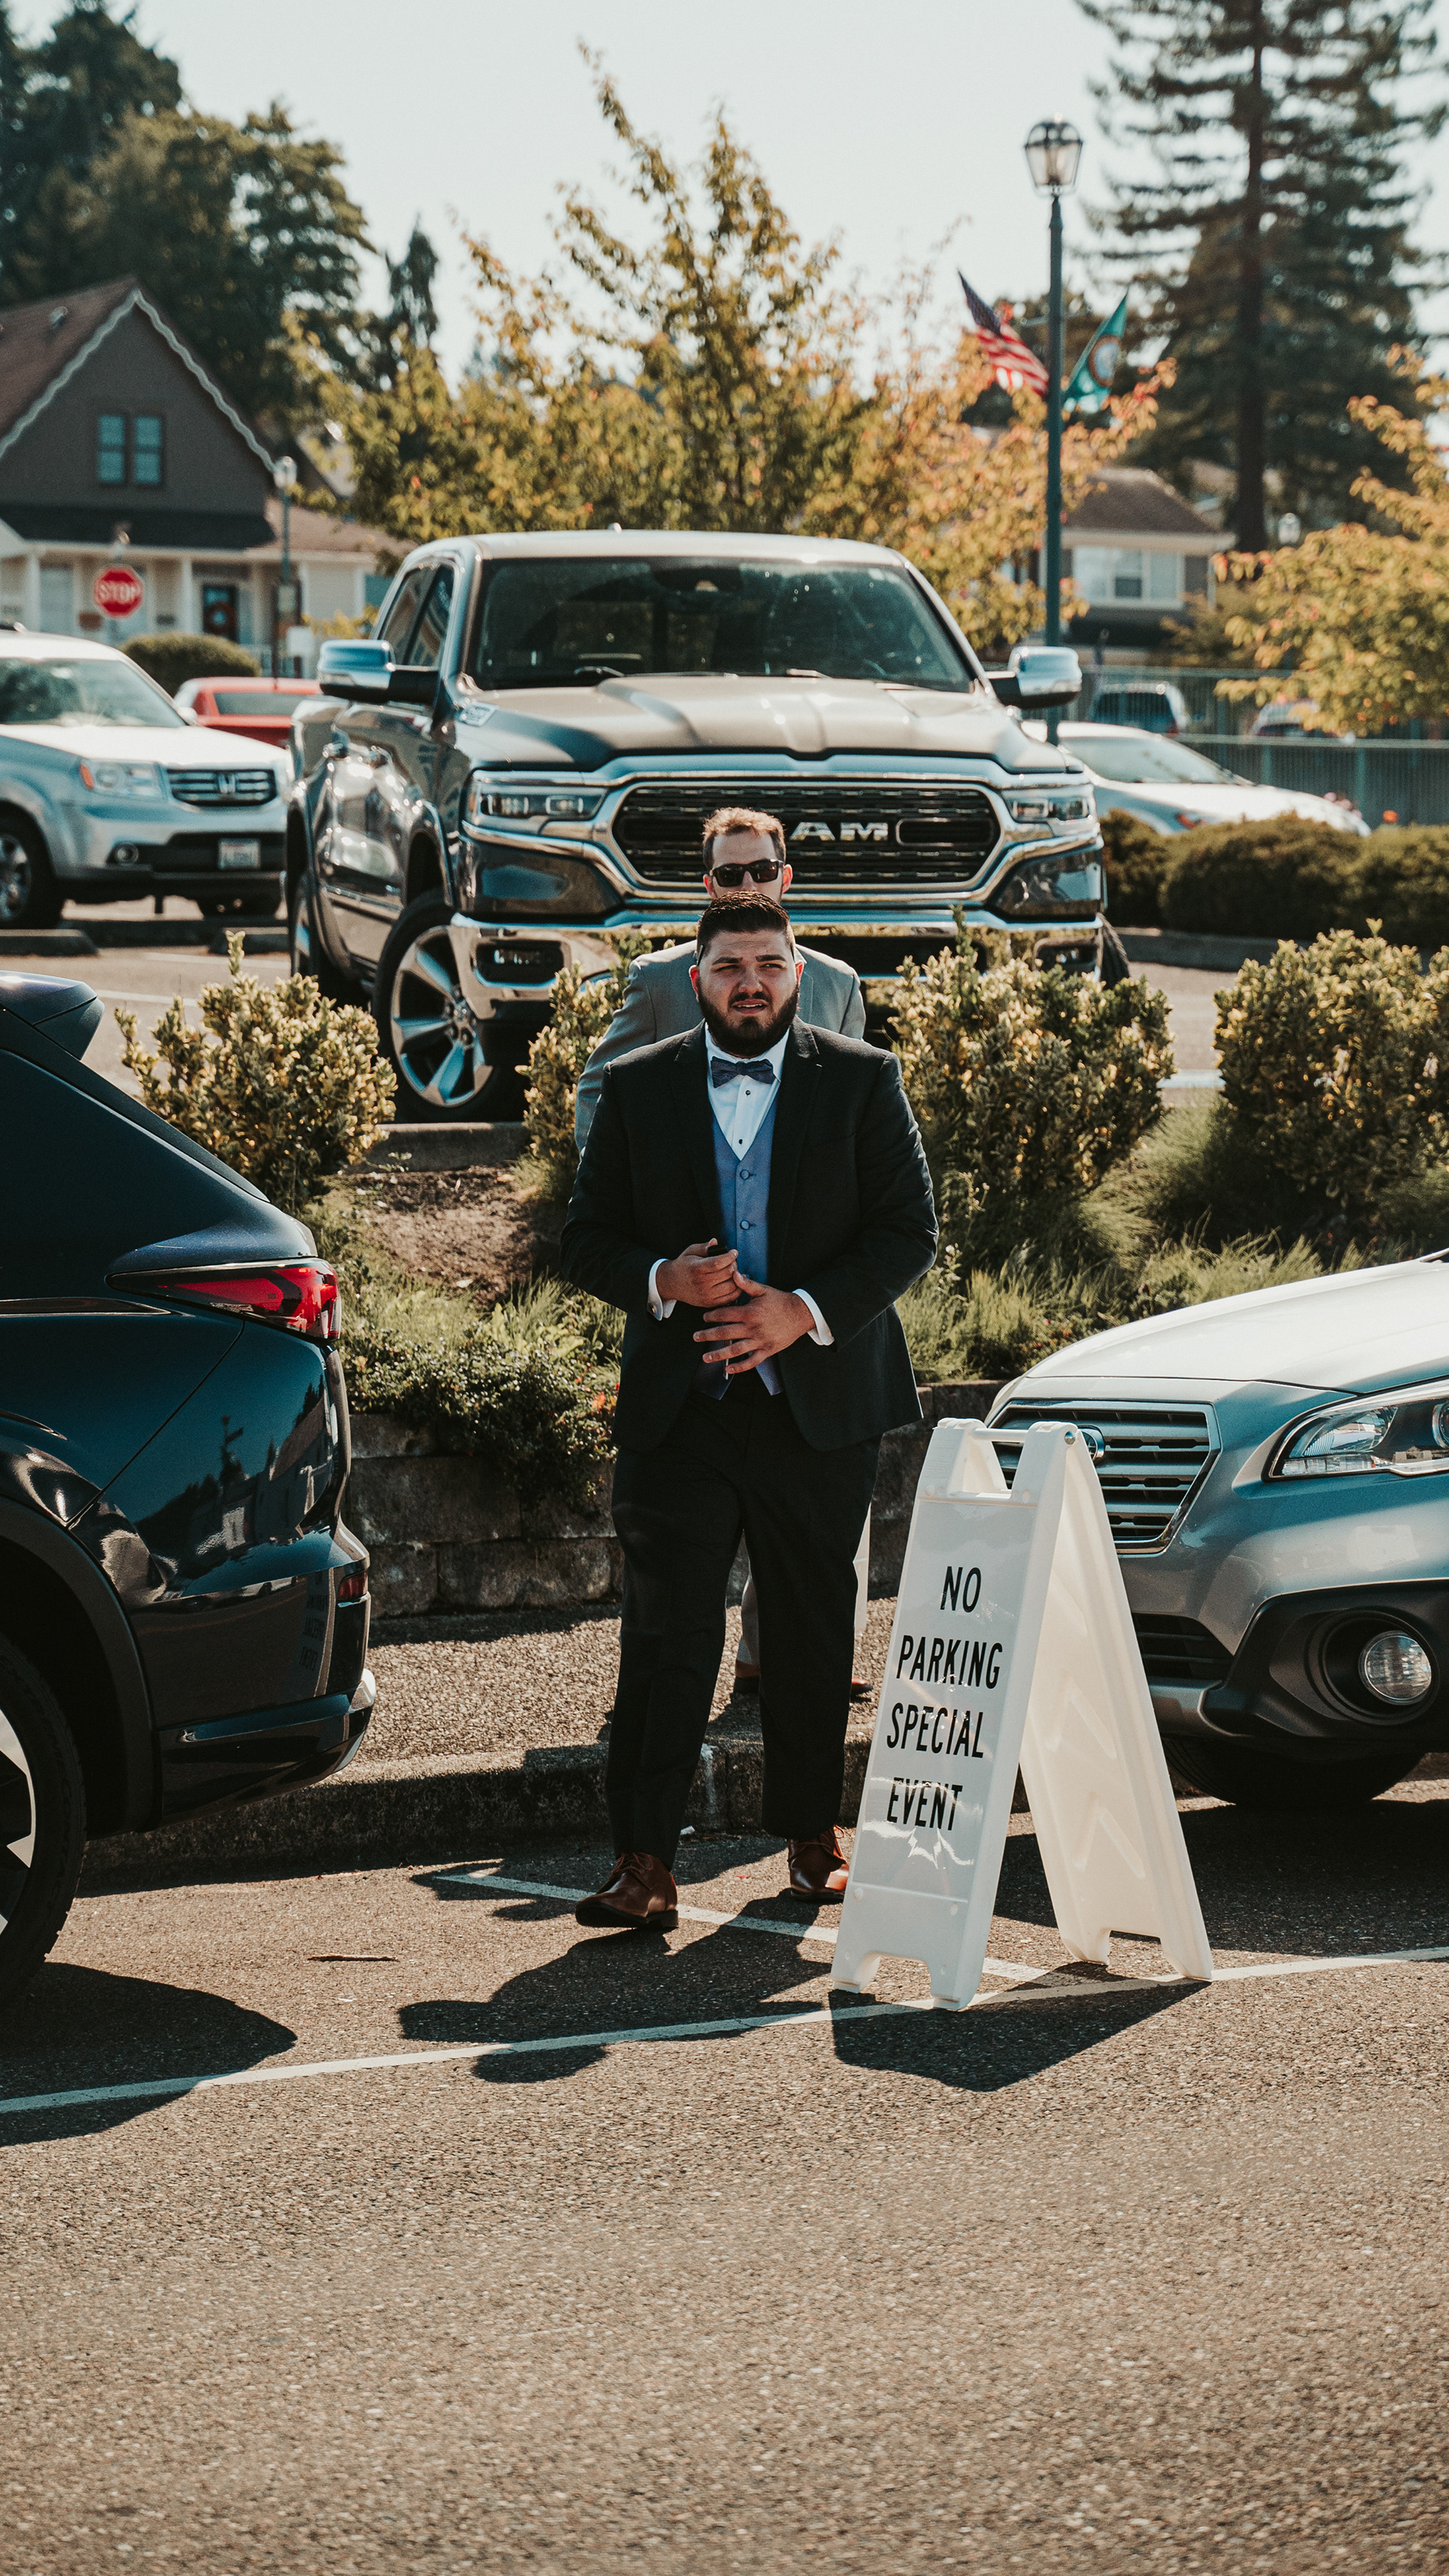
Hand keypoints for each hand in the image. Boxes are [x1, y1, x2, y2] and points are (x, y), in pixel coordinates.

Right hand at [655, 1239, 740, 1308]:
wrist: (672, 1283)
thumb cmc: (684, 1265)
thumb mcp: (690, 1252)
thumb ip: (704, 1247)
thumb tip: (715, 1242)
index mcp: (696, 1269)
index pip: (717, 1263)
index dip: (729, 1257)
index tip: (734, 1252)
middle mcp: (701, 1283)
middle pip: (727, 1273)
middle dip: (733, 1264)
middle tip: (732, 1261)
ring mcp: (706, 1295)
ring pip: (732, 1285)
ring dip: (737, 1276)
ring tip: (732, 1270)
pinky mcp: (710, 1303)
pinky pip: (731, 1297)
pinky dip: (737, 1288)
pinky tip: (735, 1280)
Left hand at [695, 1273, 815, 1375]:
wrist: (801, 1313)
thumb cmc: (781, 1301)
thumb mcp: (763, 1290)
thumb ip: (746, 1284)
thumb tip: (733, 1273)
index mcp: (750, 1312)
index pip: (725, 1315)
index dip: (712, 1316)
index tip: (704, 1317)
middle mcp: (753, 1328)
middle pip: (725, 1333)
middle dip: (708, 1335)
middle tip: (696, 1337)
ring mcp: (760, 1341)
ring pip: (735, 1350)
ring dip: (719, 1355)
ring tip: (706, 1358)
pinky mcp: (767, 1350)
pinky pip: (752, 1361)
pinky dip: (740, 1366)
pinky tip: (728, 1369)